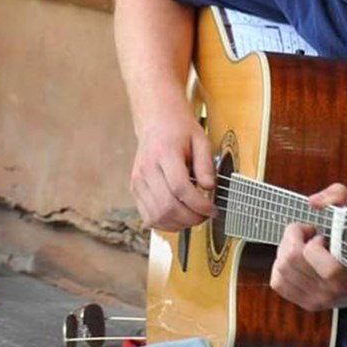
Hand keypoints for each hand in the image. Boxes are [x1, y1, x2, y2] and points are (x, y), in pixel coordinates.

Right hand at [130, 112, 215, 230]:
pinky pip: (148, 216)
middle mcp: (147, 168)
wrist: (156, 122)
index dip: (198, 204)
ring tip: (194, 218)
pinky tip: (179, 219)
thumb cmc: (179, 130)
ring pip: (156, 215)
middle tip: (206, 216)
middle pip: (167, 206)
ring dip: (179, 224)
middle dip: (191, 218)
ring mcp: (138, 181)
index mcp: (164, 153)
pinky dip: (165, 223)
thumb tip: (209, 187)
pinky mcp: (135, 189)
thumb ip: (205, 164)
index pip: (179, 187)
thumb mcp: (200, 139)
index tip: (212, 209)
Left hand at [269, 184, 346, 311]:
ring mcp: (319, 299)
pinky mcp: (310, 304)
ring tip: (304, 249)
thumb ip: (336, 196)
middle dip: (292, 240)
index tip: (319, 232)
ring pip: (280, 271)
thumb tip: (312, 203)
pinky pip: (279, 283)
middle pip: (288, 260)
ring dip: (287, 253)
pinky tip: (298, 262)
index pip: (308, 252)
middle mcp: (330, 288)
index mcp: (344, 267)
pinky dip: (281, 269)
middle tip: (308, 236)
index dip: (307, 236)